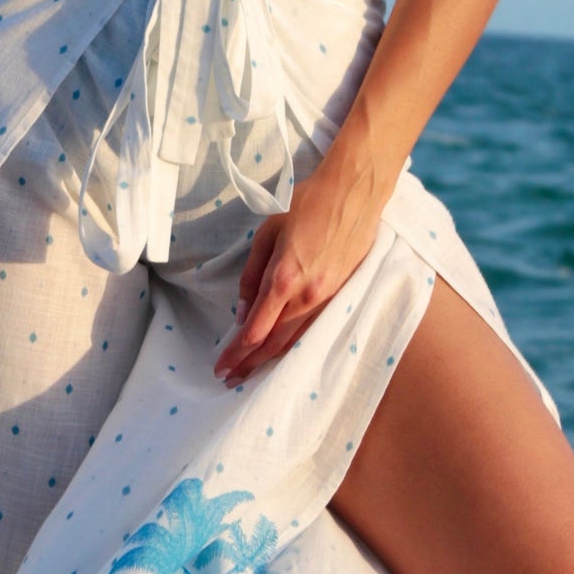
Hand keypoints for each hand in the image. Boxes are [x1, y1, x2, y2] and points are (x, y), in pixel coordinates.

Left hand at [212, 148, 389, 386]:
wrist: (354, 193)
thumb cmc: (307, 204)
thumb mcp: (267, 234)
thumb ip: (251, 276)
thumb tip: (242, 313)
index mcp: (284, 279)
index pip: (255, 331)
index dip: (235, 353)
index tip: (220, 368)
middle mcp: (307, 296)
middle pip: (273, 344)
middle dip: (248, 365)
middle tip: (228, 380)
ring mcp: (327, 299)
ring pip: (294, 341)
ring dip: (270, 360)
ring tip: (250, 373)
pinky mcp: (340, 296)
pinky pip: (312, 329)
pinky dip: (293, 345)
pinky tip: (281, 352)